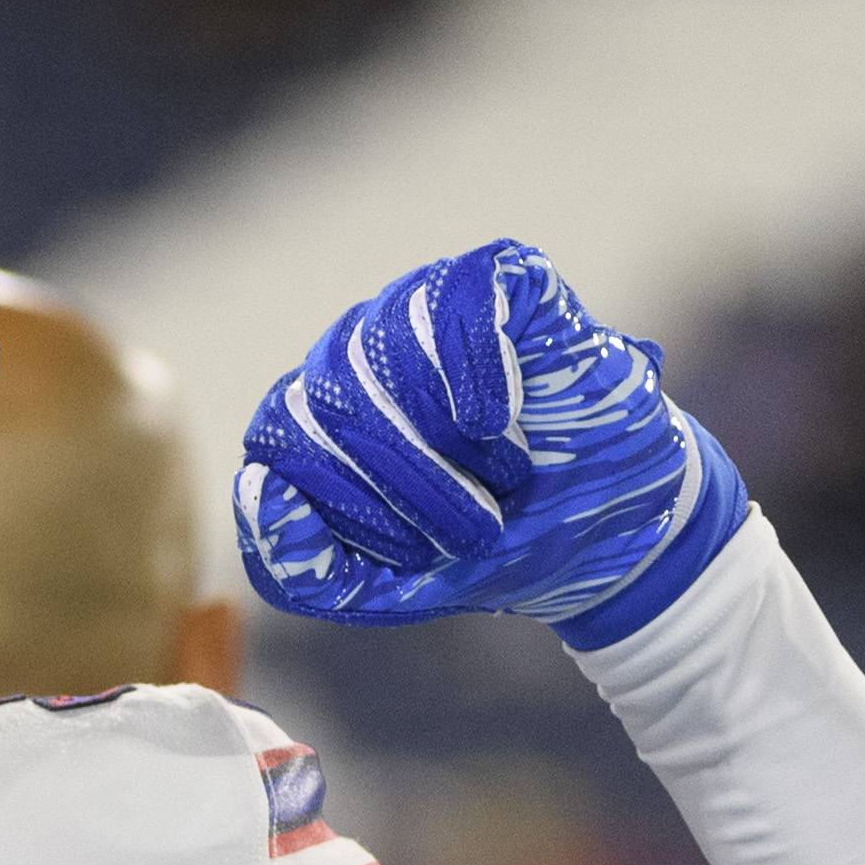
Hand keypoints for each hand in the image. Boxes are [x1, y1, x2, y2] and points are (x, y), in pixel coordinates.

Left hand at [232, 239, 744, 648]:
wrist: (608, 531)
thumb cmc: (492, 548)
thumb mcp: (386, 586)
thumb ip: (301, 568)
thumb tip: (255, 489)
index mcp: (314, 414)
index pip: (282, 442)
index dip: (347, 506)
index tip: (414, 553)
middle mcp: (355, 348)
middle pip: (332, 402)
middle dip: (407, 488)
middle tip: (474, 530)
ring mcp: (421, 304)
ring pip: (390, 352)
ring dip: (447, 443)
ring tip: (503, 482)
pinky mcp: (497, 277)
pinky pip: (460, 299)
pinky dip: (477, 369)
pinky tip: (499, 422)